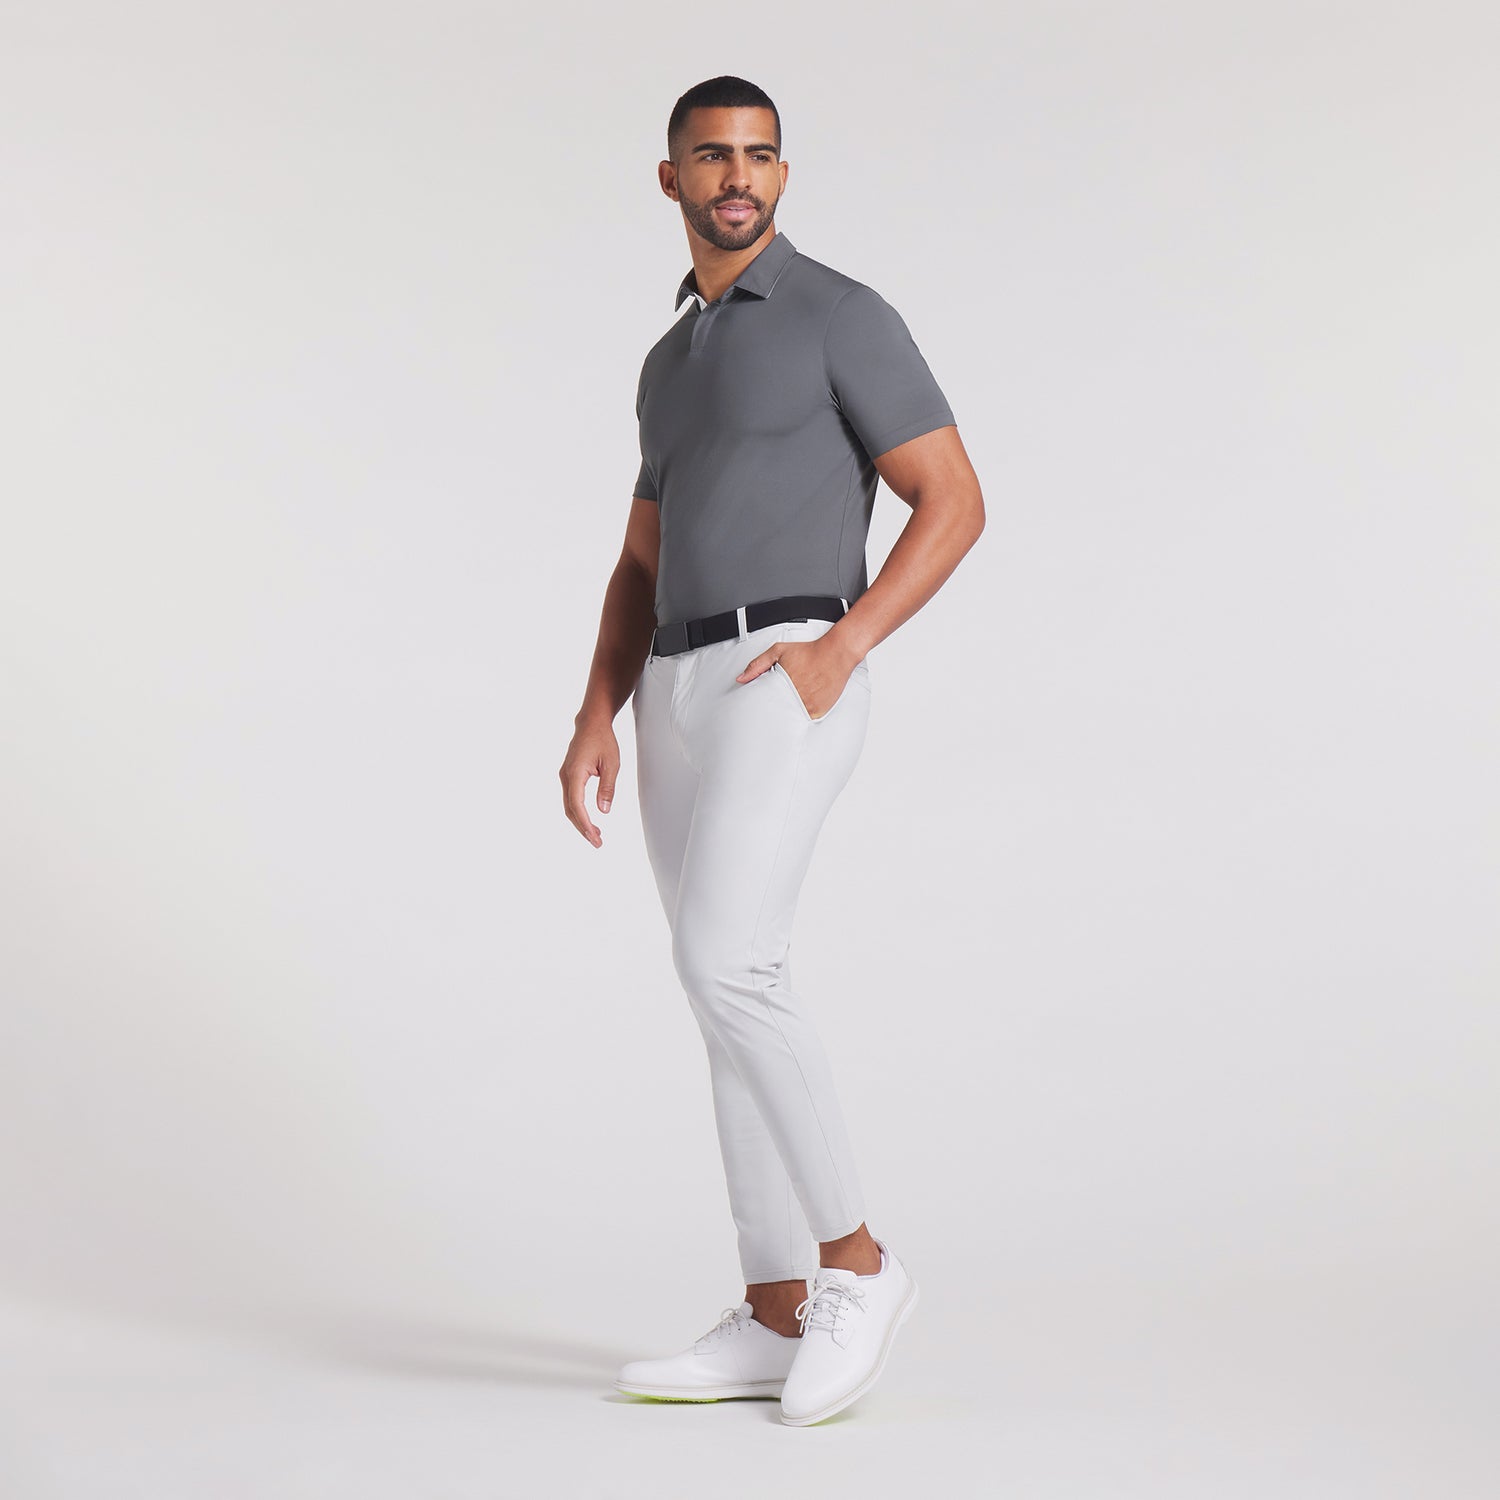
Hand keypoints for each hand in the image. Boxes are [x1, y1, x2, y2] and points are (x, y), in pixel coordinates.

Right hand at [560, 719, 619, 846]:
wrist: (591, 723)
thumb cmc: (603, 740)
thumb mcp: (612, 764)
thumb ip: (607, 788)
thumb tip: (604, 810)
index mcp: (575, 773)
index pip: (577, 805)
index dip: (584, 824)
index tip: (594, 837)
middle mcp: (565, 776)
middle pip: (570, 809)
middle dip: (583, 828)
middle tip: (597, 842)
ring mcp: (565, 776)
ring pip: (569, 806)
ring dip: (580, 822)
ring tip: (596, 835)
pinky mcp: (568, 776)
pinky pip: (571, 798)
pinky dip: (578, 812)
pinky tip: (589, 820)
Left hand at [736, 635, 858, 719]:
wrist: (836, 653)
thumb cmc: (809, 652)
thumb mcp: (778, 651)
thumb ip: (758, 664)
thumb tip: (742, 678)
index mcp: (781, 685)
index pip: (763, 704)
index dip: (758, 710)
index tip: (754, 713)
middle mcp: (794, 696)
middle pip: (776, 714)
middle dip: (771, 714)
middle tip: (765, 718)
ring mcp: (807, 706)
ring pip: (790, 719)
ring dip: (786, 717)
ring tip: (784, 713)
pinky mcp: (818, 711)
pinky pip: (805, 720)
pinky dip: (800, 717)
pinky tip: (798, 711)